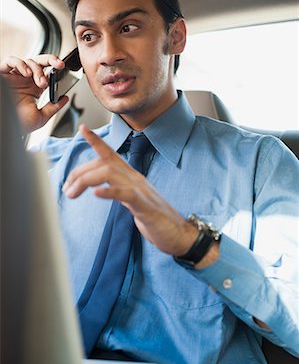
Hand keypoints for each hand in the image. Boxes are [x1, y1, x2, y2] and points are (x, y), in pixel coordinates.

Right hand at [0, 54, 69, 132]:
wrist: (6, 127)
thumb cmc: (20, 123)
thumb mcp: (41, 117)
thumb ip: (54, 107)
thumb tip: (65, 99)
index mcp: (35, 88)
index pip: (48, 72)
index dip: (56, 67)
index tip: (65, 68)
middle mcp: (26, 80)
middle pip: (40, 62)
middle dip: (51, 60)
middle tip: (60, 65)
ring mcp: (16, 76)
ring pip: (29, 61)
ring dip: (38, 69)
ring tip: (41, 82)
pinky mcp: (4, 74)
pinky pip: (11, 61)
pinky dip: (20, 64)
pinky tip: (27, 73)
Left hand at [63, 124, 198, 256]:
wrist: (179, 234)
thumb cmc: (156, 219)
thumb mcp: (134, 201)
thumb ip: (119, 191)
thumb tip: (100, 189)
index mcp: (131, 177)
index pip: (111, 154)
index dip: (96, 141)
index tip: (82, 129)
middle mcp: (135, 179)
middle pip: (103, 163)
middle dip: (80, 172)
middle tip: (65, 189)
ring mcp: (141, 190)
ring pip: (110, 173)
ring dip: (86, 181)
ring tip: (72, 193)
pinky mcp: (145, 206)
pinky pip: (125, 194)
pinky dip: (108, 192)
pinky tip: (96, 194)